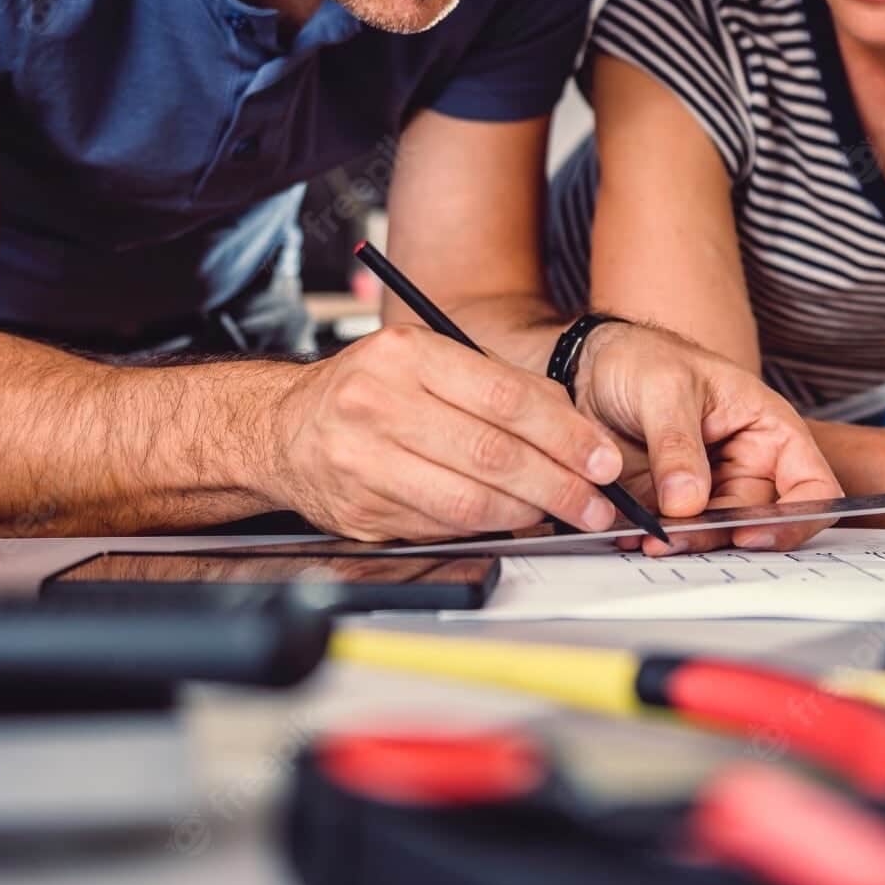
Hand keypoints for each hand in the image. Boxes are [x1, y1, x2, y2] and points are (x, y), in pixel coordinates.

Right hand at [267, 325, 625, 540]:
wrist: (282, 429)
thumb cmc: (368, 391)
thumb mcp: (426, 362)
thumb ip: (496, 386)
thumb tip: (574, 429)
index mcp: (405, 355)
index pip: (505, 397)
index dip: (565, 435)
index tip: (602, 458)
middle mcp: (378, 403)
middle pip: (493, 453)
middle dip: (559, 483)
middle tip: (596, 501)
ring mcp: (363, 461)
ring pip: (469, 500)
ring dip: (528, 514)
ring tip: (563, 514)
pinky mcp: (360, 511)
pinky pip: (440, 527)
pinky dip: (486, 529)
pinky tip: (511, 522)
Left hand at [574, 322, 842, 552]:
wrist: (594, 367)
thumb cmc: (645, 359)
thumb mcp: (664, 388)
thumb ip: (677, 444)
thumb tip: (687, 502)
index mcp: (770, 431)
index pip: (813, 485)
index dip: (794, 518)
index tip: (748, 533)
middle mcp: (748, 466)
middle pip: (758, 522)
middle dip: (720, 536)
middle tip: (675, 538)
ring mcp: (711, 490)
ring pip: (716, 535)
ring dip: (684, 543)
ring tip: (645, 540)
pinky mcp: (674, 506)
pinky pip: (675, 535)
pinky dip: (655, 539)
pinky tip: (629, 536)